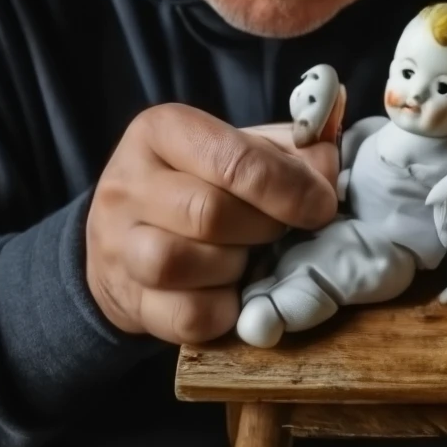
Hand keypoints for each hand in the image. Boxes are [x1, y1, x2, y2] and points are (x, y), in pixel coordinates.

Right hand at [86, 105, 338, 343]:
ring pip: (178, 263)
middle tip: (280, 231)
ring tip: (247, 258)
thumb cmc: (198, 182)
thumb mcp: (239, 147)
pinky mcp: (126, 299)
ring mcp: (117, 244)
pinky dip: (222, 311)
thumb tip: (328, 164)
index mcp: (162, 130)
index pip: (232, 159)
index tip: (322, 205)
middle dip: (263, 228)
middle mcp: (128, 182)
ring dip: (234, 267)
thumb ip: (289, 151)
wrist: (126, 233)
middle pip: (208, 213)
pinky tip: (232, 293)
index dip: (289, 188)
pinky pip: (183, 316)